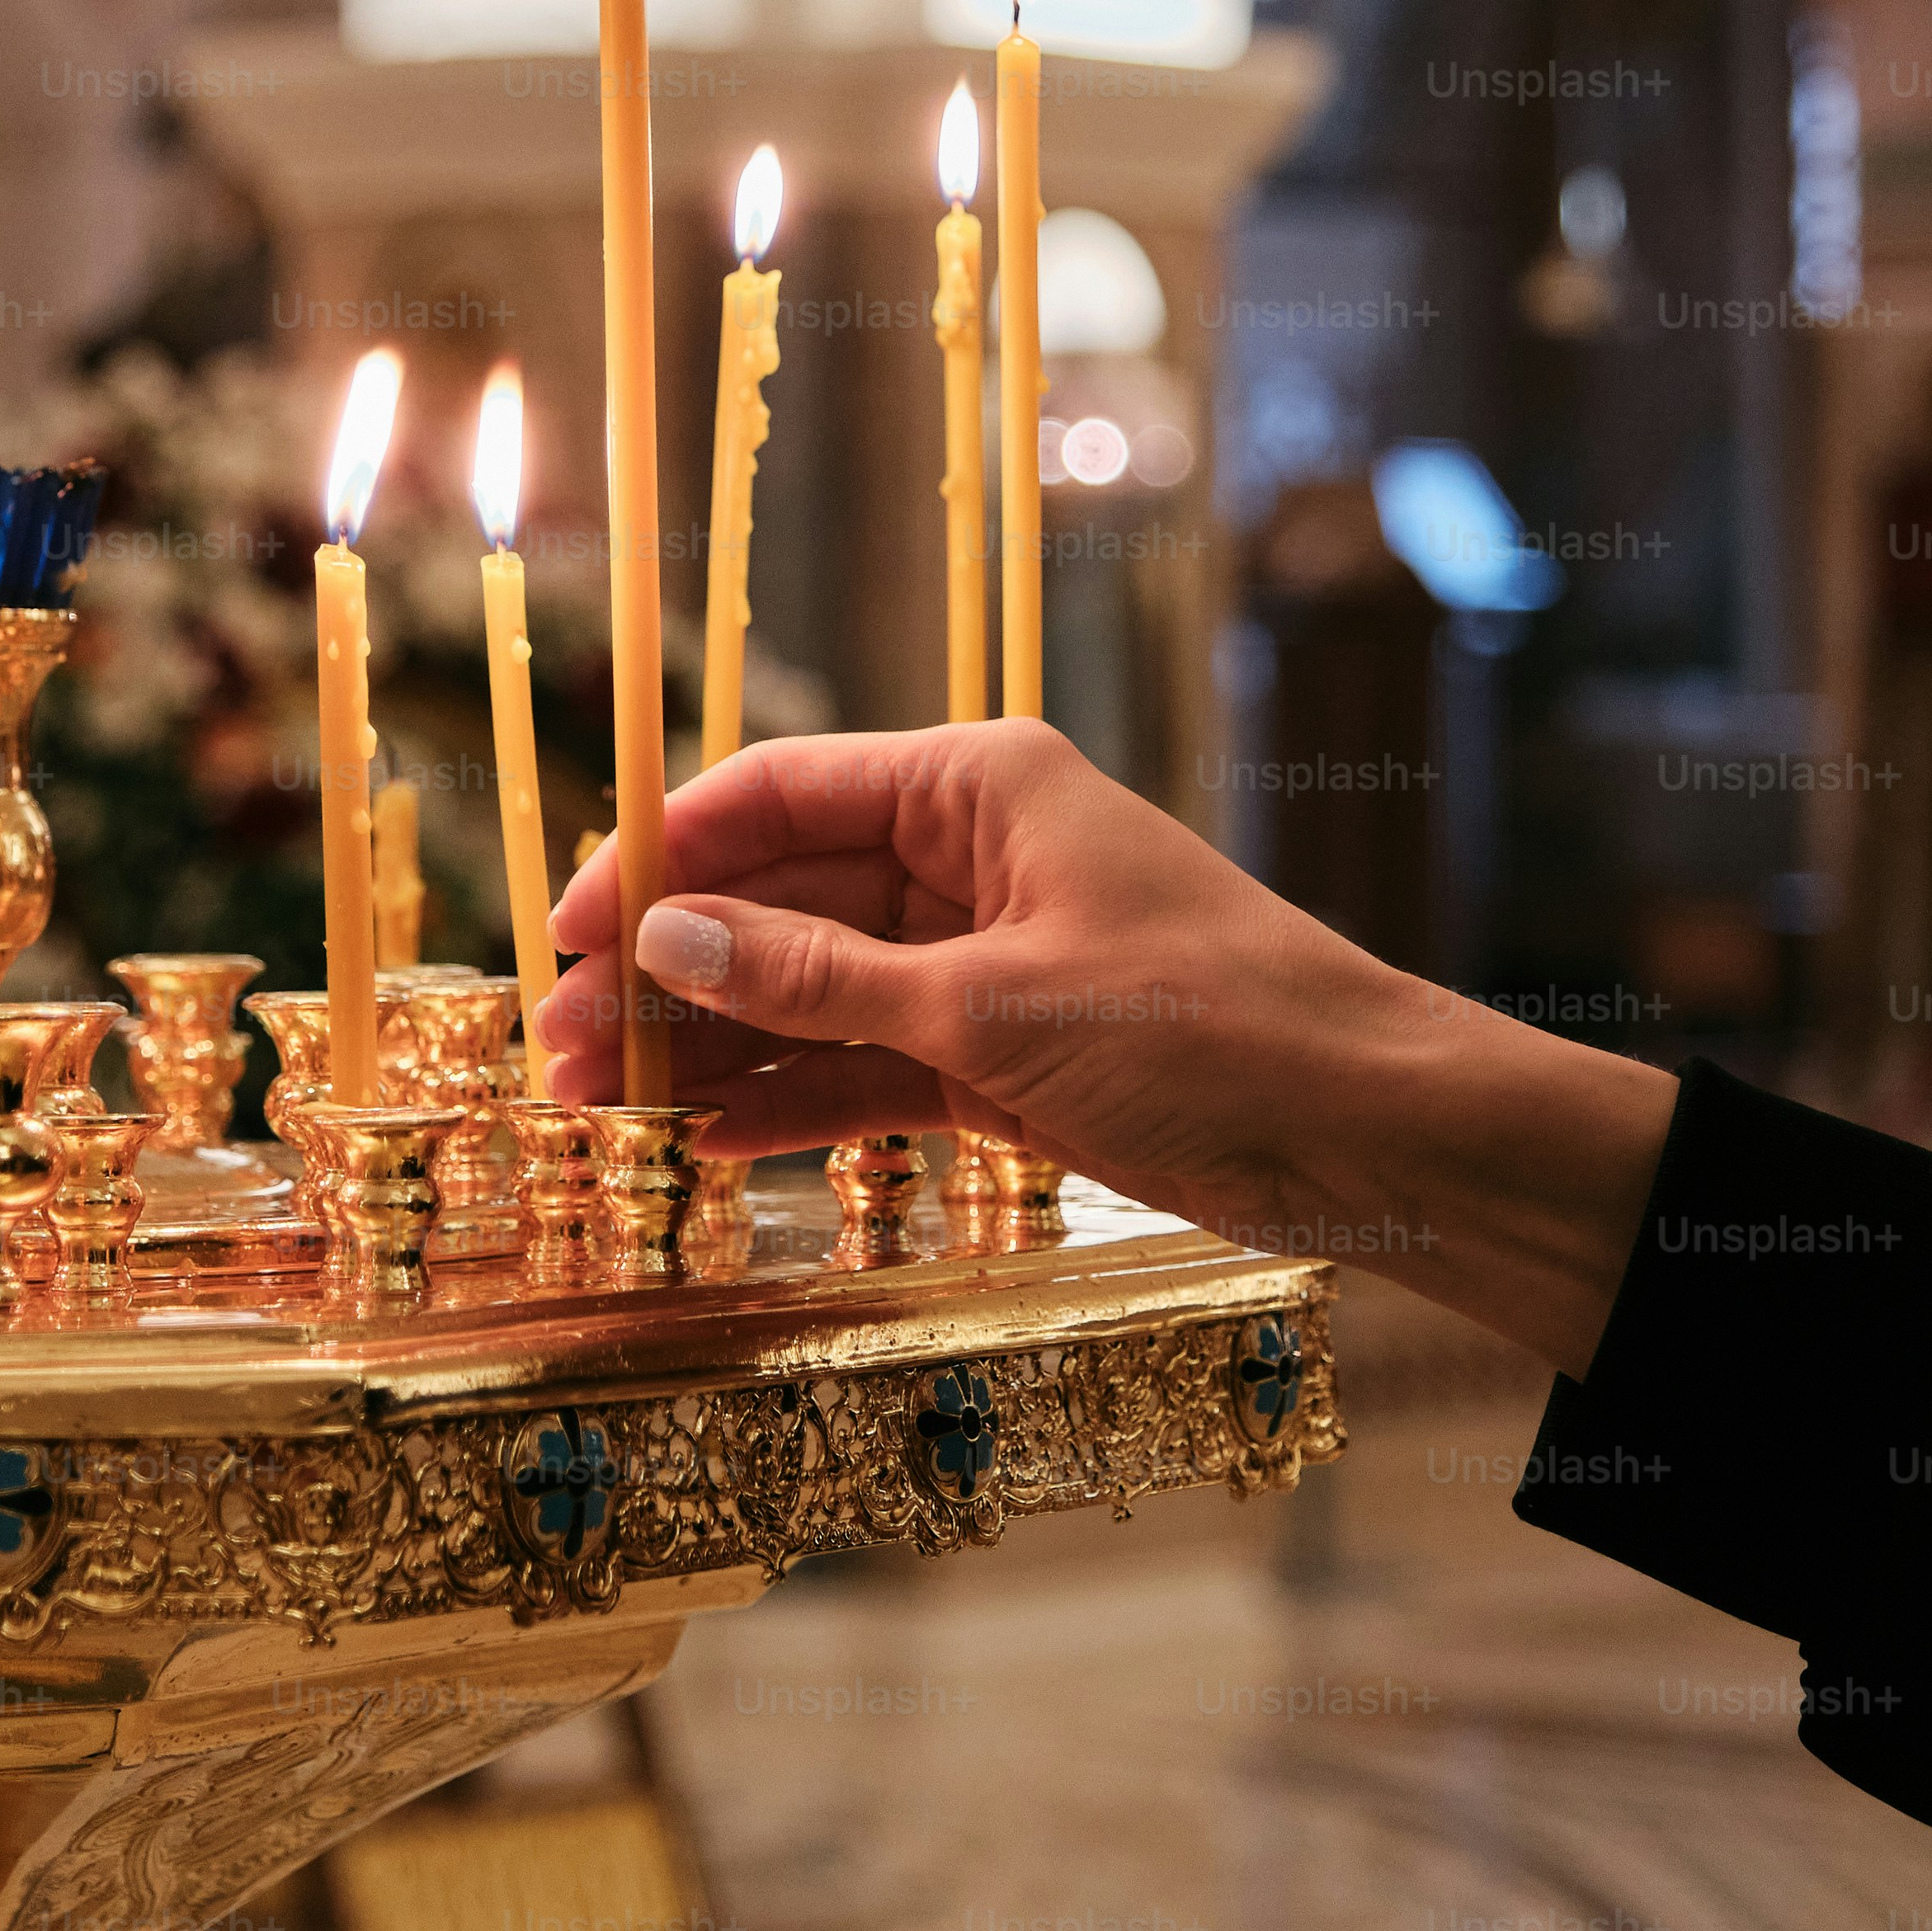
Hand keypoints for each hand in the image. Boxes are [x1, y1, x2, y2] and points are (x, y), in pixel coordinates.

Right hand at [538, 720, 1678, 1376]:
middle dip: (668, 971)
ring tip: (603, 1112)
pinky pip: (869, 1063)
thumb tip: (668, 942)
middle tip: (559, 1052)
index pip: (774, 794)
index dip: (660, 858)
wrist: (1371, 1131)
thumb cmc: (1210, 1027)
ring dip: (714, 1047)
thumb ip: (818, 980)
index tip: (570, 935)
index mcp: (976, 787)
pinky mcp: (1007, 1053)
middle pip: (779, 896)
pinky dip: (793, 1101)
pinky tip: (708, 1144)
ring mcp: (986, 958)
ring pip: (812, 990)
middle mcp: (970, 856)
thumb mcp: (993, 1004)